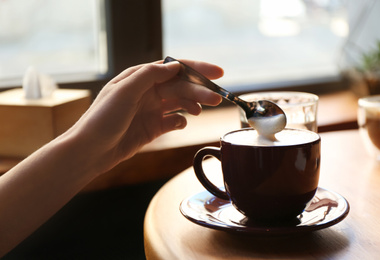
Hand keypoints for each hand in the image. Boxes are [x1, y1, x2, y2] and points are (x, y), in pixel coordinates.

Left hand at [66, 59, 223, 173]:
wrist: (91, 150)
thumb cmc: (103, 119)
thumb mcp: (124, 91)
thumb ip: (150, 76)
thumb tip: (174, 66)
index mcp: (140, 78)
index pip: (173, 68)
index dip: (196, 68)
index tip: (217, 72)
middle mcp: (147, 92)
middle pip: (180, 86)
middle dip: (200, 90)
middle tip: (217, 98)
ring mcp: (151, 110)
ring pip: (180, 102)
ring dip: (194, 104)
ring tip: (205, 109)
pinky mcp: (153, 128)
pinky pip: (173, 121)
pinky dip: (181, 121)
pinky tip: (183, 122)